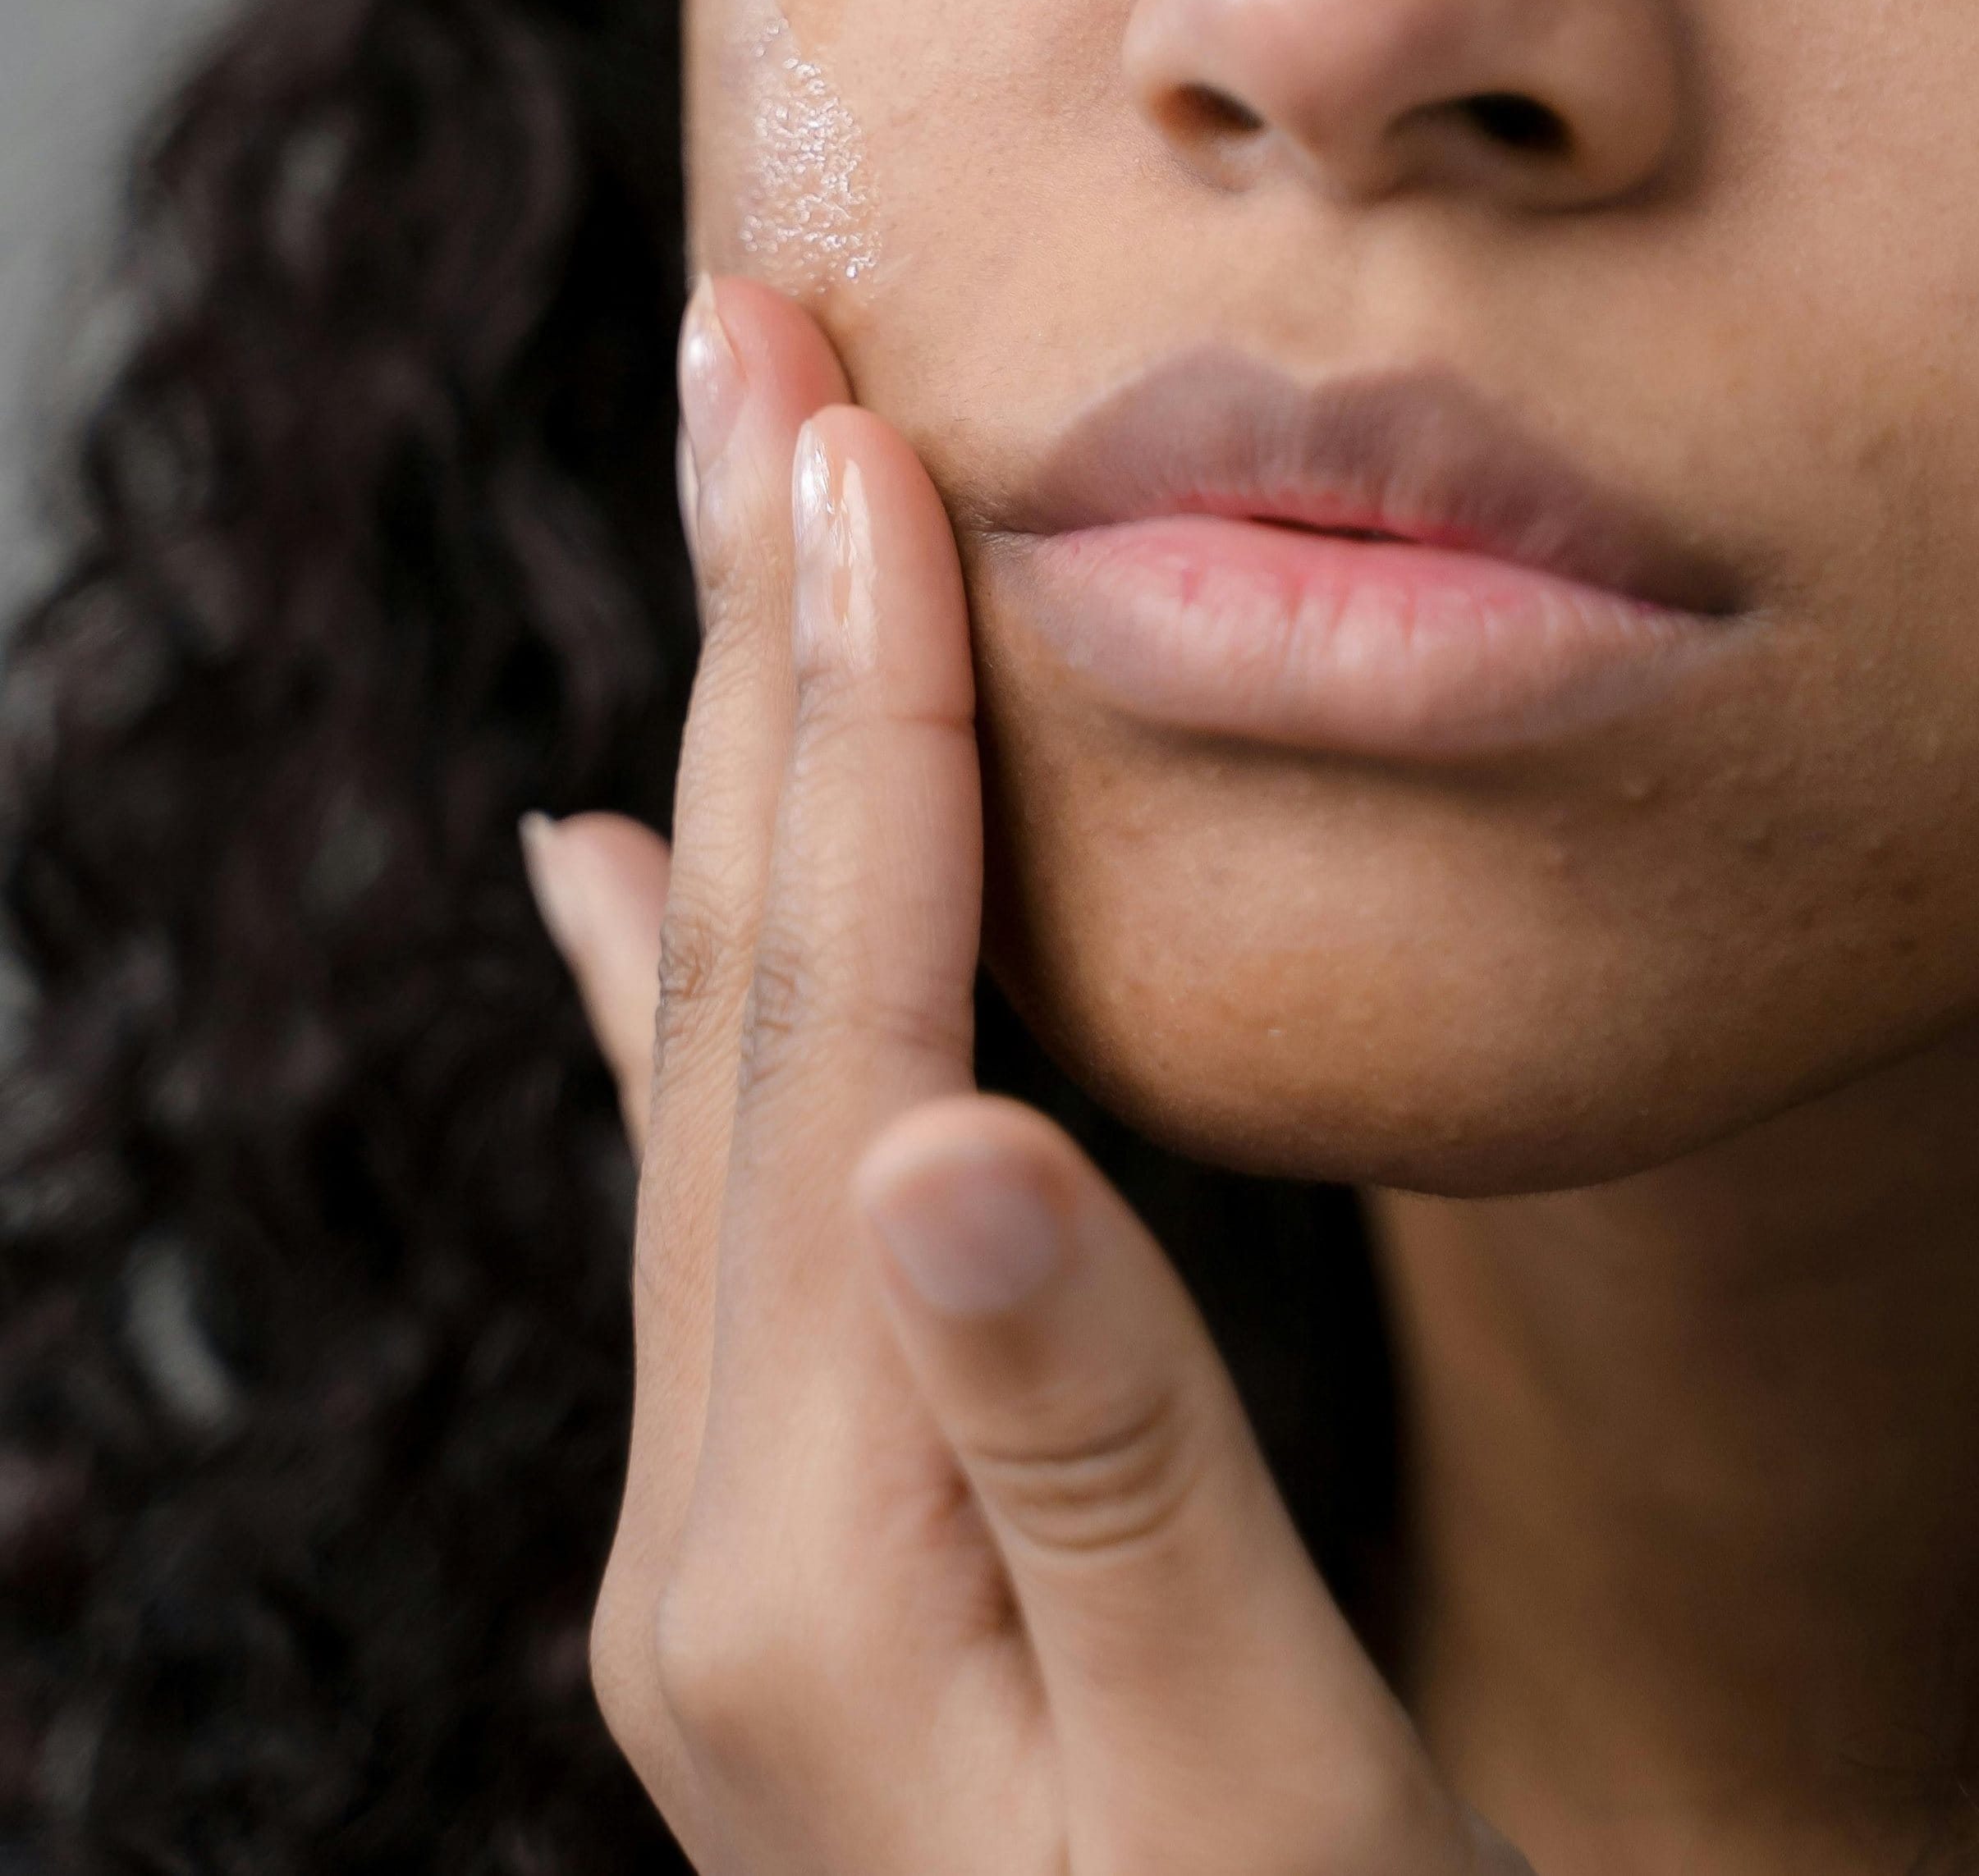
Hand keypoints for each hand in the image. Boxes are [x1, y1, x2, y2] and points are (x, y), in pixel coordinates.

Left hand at [524, 277, 1516, 1875]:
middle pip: (735, 993)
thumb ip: (1103, 1462)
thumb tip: (955, 1145)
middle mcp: (721, 1509)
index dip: (869, 730)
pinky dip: (671, 995)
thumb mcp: (1249, 1786)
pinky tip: (614, 879)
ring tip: (732, 526)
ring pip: (720, 1052)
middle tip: (748, 360)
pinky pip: (715, 1185)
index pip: (849, 1029)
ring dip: (735, 764)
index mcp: (822, 1542)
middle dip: (757, 656)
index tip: (866, 453)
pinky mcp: (798, 1522)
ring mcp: (735, 1519)